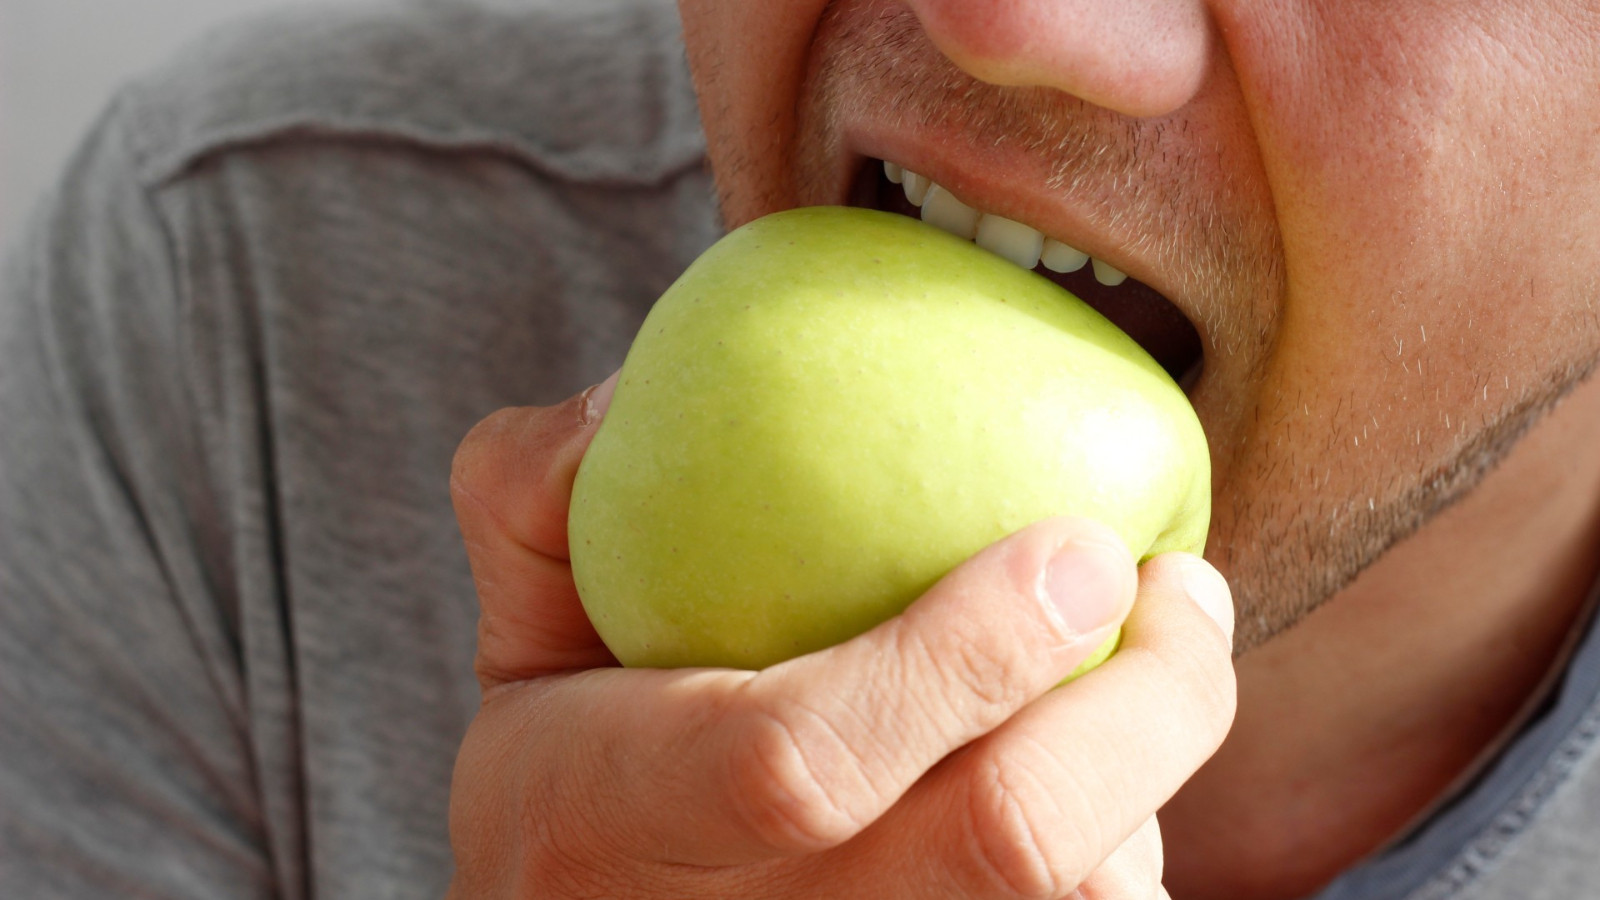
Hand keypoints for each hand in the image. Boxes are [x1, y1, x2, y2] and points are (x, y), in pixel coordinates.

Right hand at [445, 377, 1235, 898]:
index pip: (802, 760)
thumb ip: (532, 500)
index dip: (961, 657)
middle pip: (1002, 847)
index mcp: (625, 816)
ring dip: (1153, 772)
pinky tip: (1111, 754)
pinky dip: (1129, 838)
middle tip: (1183, 585)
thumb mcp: (517, 641)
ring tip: (1164, 653)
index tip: (1080, 548)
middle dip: (1144, 708)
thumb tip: (629, 392)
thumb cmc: (573, 789)